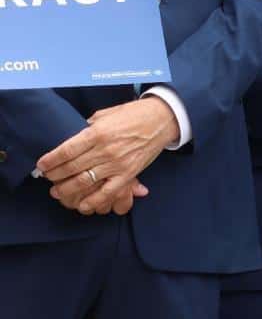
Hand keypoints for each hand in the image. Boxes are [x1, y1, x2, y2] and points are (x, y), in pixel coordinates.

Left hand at [37, 97, 177, 214]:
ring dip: (67, 189)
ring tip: (57, 192)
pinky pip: (108, 192)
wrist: (164, 119)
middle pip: (72, 167)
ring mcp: (117, 163)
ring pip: (85, 182)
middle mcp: (106, 149)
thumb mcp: (107, 114)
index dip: (50, 160)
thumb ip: (89, 127)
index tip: (42, 165)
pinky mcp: (129, 174)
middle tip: (48, 178)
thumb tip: (73, 138)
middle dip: (55, 175)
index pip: (66, 150)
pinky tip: (82, 205)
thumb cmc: (134, 114)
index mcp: (98, 132)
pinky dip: (93, 201)